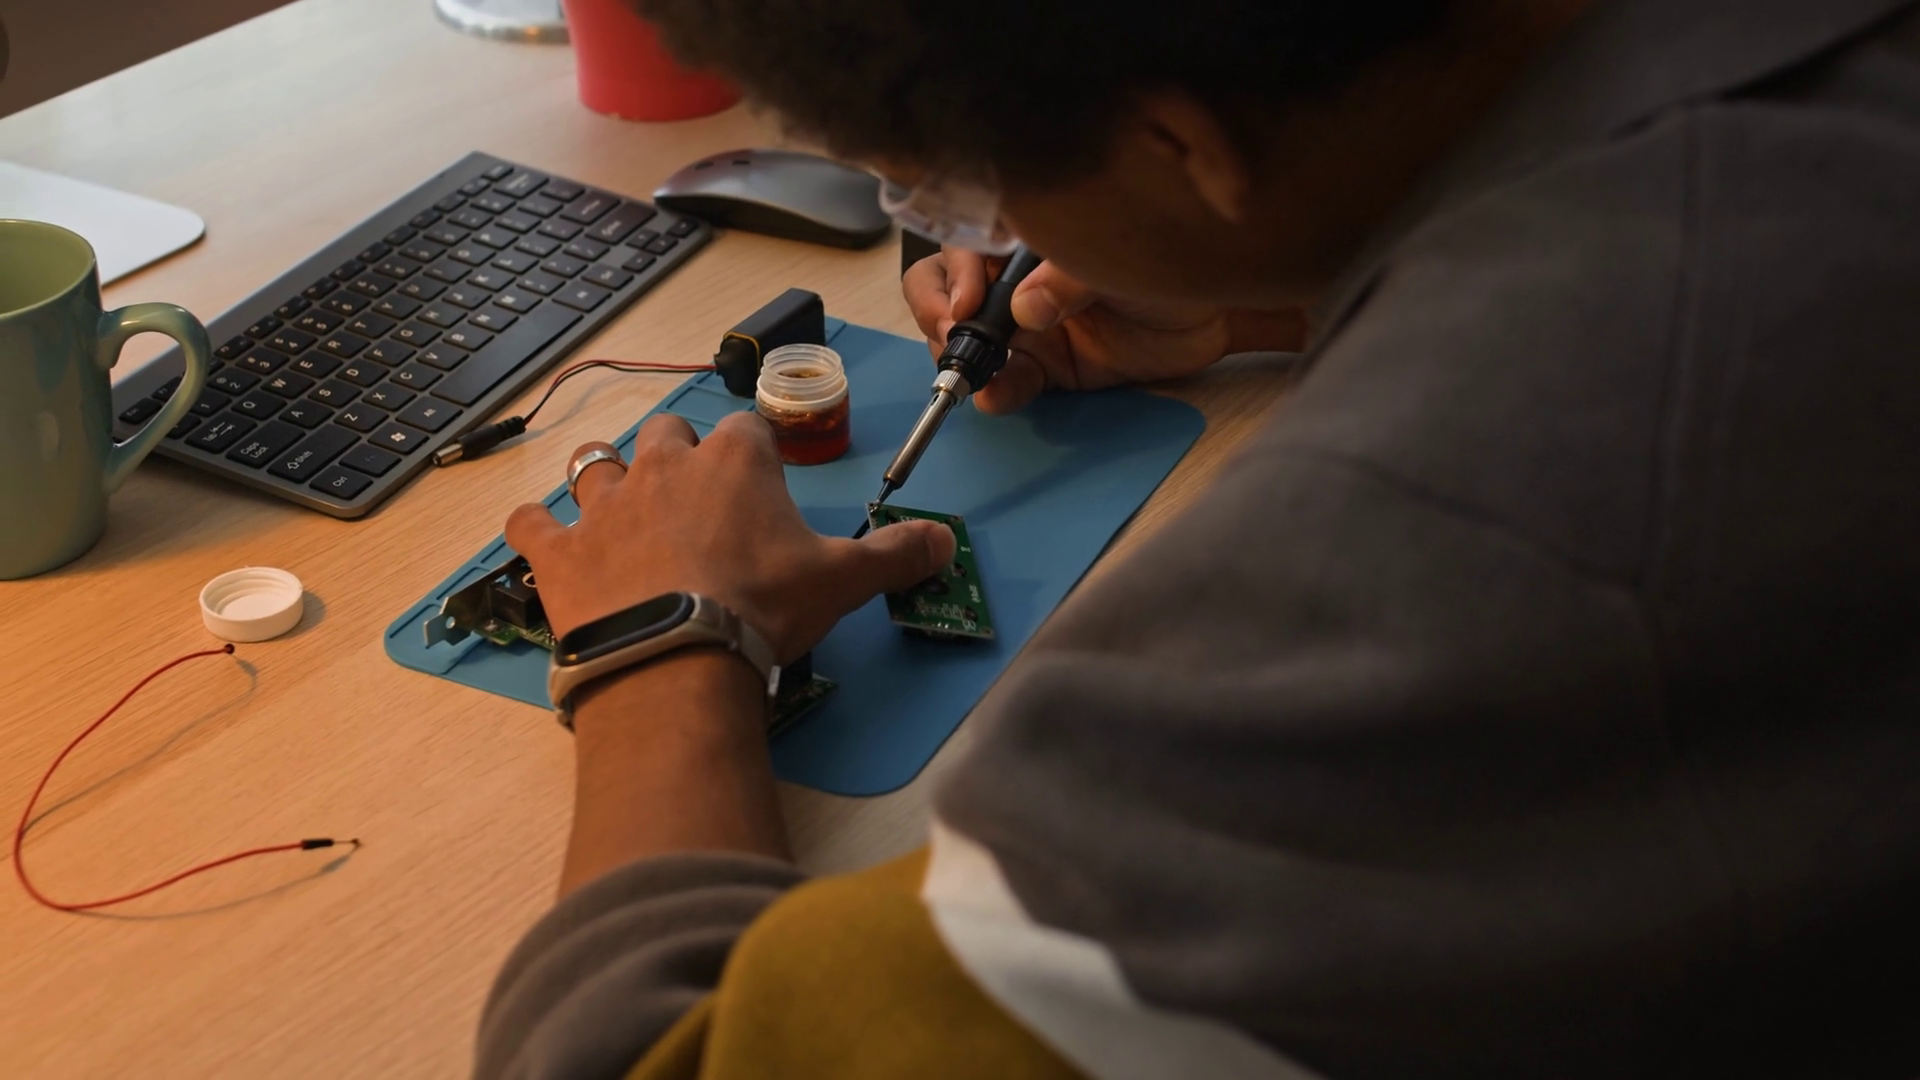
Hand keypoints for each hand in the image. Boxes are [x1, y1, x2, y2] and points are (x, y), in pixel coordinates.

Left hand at [505, 413, 956, 661]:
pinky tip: (540, 538)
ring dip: (605, 479)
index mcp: (733, 463)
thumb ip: (896, 555)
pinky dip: (533, 527)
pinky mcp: (557, 551)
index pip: (746, 431)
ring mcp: (603, 506)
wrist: (678, 660)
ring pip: (594, 464)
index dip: (753, 455)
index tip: (760, 483)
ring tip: (619, 509)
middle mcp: (663, 467)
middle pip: (666, 434)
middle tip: (691, 497)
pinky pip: (529, 522)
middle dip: (676, 455)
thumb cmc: (763, 608)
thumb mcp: (844, 581)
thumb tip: (946, 543)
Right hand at [904, 249, 1309, 413]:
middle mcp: (1011, 277)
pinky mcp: (1045, 366)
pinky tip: (996, 398)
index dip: (953, 274)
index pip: (962, 243)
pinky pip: (1008, 382)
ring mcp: (1024, 324)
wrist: (1213, 312)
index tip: (964, 305)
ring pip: (967, 342)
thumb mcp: (1116, 257)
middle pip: (945, 290)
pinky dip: (998, 393)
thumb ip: (1068, 278)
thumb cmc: (1166, 260)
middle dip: (938, 316)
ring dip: (962, 362)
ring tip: (978, 380)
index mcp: (1022, 235)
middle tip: (954, 340)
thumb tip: (1025, 307)